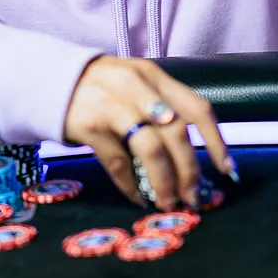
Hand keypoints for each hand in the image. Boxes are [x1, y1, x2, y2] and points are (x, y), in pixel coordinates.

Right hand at [64, 56, 235, 209]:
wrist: (50, 80)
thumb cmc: (101, 88)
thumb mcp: (135, 84)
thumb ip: (161, 107)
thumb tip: (189, 157)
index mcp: (154, 75)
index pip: (196, 107)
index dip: (216, 142)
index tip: (227, 171)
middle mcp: (136, 86)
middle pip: (176, 132)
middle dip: (190, 170)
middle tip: (194, 197)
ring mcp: (111, 105)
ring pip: (150, 148)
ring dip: (164, 181)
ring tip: (168, 202)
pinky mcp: (89, 126)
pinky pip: (118, 163)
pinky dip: (130, 185)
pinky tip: (137, 197)